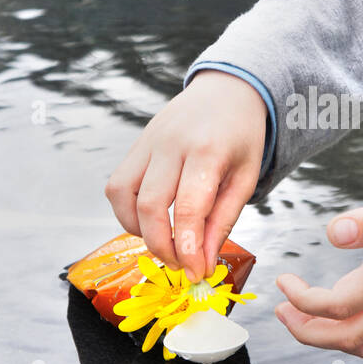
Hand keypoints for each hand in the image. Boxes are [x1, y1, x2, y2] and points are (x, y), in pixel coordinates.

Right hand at [104, 70, 266, 281]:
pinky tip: (150, 220)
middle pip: (150, 206)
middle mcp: (172, 144)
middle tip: (180, 264)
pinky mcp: (135, 145)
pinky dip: (126, 211)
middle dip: (161, 246)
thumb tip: (201, 261)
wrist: (226, 90)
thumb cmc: (241, 137)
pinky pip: (117, 185)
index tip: (196, 273)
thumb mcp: (245, 178)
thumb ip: (222, 220)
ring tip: (165, 240)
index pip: (189, 208)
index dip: (188, 248)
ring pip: (122, 195)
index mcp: (208, 151)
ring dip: (137, 229)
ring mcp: (148, 142)